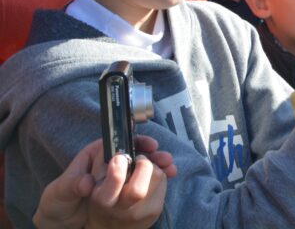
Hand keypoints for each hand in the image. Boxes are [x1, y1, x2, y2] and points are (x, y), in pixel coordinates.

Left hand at [34, 137, 175, 228]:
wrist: (61, 220)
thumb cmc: (58, 201)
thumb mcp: (60, 192)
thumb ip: (72, 185)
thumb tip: (87, 183)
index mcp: (94, 156)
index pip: (118, 142)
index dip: (135, 141)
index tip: (149, 146)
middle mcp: (110, 162)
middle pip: (135, 152)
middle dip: (151, 154)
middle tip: (164, 159)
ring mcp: (120, 175)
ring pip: (143, 165)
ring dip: (158, 165)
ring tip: (170, 169)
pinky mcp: (125, 188)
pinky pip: (144, 180)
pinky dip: (157, 178)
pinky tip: (168, 177)